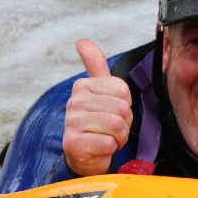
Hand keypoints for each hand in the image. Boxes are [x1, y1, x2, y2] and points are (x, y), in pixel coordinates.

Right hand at [61, 40, 133, 176]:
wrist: (86, 156)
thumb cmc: (97, 124)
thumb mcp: (100, 92)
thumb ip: (95, 66)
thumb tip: (82, 41)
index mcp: (83, 86)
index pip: (122, 89)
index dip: (125, 104)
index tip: (113, 112)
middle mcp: (74, 102)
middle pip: (121, 108)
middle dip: (124, 123)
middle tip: (111, 129)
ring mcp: (72, 122)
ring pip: (116, 125)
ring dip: (118, 137)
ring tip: (107, 138)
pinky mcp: (74, 143)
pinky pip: (108, 143)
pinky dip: (109, 149)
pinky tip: (99, 149)